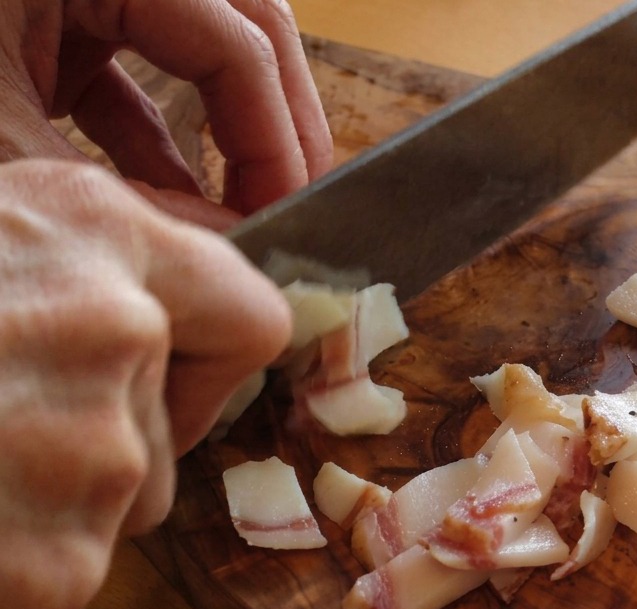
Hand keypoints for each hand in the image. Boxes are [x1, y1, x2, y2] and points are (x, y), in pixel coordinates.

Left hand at [0, 0, 332, 224]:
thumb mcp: (17, 157)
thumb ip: (133, 203)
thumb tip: (235, 245)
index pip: (236, 41)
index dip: (275, 138)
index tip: (286, 218)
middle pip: (240, 24)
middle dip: (277, 120)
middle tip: (298, 198)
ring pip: (196, 48)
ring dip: (228, 130)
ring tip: (249, 206)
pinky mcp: (50, 25)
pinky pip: (133, 77)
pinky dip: (160, 142)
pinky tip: (176, 202)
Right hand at [0, 159, 291, 608]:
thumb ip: (77, 270)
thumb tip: (152, 321)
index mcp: (95, 231)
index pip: (253, 313)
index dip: (214, 360)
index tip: (175, 380)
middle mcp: (114, 328)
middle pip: (178, 422)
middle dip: (115, 440)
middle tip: (3, 432)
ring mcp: (99, 454)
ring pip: (124, 501)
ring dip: (58, 505)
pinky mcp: (62, 566)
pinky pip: (68, 575)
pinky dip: (21, 571)